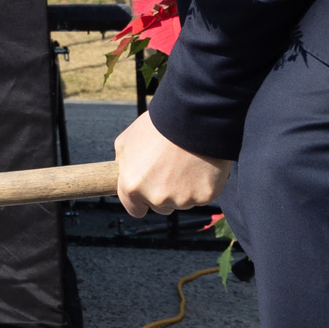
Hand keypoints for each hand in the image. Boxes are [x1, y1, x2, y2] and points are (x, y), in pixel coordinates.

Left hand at [114, 111, 231, 216]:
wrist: (192, 118)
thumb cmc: (158, 126)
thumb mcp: (126, 140)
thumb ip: (123, 162)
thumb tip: (124, 172)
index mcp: (132, 186)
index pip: (134, 209)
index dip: (140, 200)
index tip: (147, 191)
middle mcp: (156, 198)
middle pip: (160, 207)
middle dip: (163, 192)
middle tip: (170, 168)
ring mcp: (182, 199)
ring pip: (182, 202)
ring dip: (183, 188)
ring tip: (186, 162)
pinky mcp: (205, 196)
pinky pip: (202, 195)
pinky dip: (202, 184)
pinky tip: (200, 166)